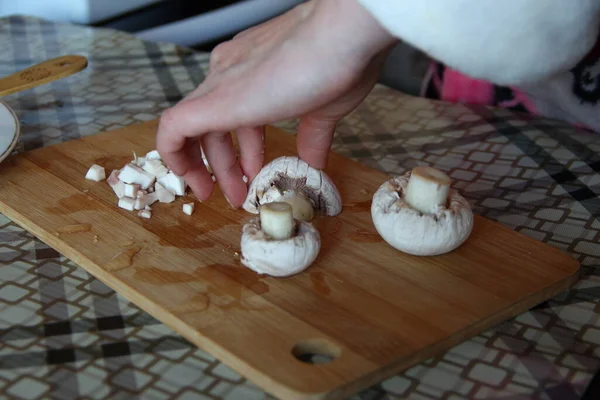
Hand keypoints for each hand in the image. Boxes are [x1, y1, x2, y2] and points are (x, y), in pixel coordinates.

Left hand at [156, 0, 394, 207]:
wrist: (343, 33)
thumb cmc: (341, 59)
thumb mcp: (325, 109)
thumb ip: (312, 135)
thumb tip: (313, 161)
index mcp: (254, 70)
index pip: (236, 114)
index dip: (241, 149)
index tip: (250, 174)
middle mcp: (230, 71)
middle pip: (214, 126)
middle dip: (226, 166)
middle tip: (238, 194)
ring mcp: (220, 82)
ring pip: (193, 128)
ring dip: (208, 167)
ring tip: (231, 196)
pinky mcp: (214, 100)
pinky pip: (173, 129)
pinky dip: (175, 154)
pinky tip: (187, 176)